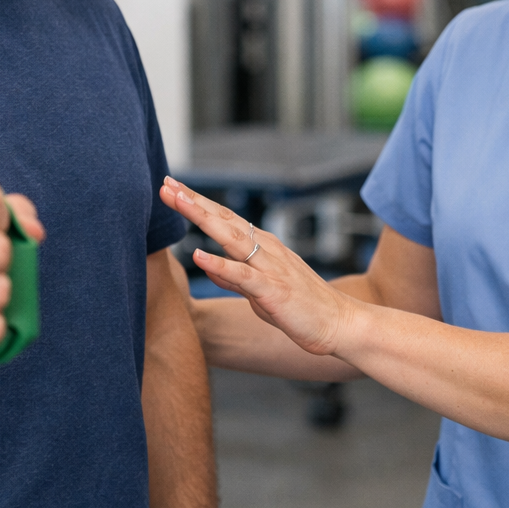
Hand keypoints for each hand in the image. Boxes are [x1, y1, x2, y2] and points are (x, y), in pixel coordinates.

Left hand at [159, 177, 354, 356]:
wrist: (341, 324)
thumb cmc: (301, 309)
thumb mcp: (259, 292)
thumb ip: (232, 277)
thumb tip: (205, 262)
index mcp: (263, 247)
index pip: (225, 218)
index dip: (197, 203)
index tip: (173, 188)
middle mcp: (266, 250)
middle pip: (224, 219)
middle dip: (193, 201)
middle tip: (167, 183)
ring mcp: (270, 268)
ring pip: (231, 237)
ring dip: (203, 218)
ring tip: (178, 202)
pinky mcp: (273, 290)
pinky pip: (243, 276)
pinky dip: (220, 264)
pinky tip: (198, 255)